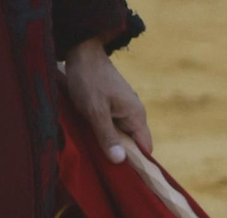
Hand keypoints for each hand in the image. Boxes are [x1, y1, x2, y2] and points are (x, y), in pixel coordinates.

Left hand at [64, 38, 153, 166]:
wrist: (81, 50)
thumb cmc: (88, 79)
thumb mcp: (95, 110)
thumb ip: (107, 135)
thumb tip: (121, 161)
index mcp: (136, 114)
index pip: (145, 148)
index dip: (136, 162)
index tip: (121, 175)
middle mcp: (133, 112)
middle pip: (131, 143)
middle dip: (118, 153)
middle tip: (100, 162)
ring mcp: (122, 107)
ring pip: (119, 134)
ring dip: (107, 141)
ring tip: (92, 147)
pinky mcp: (111, 104)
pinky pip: (111, 125)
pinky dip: (101, 131)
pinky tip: (88, 133)